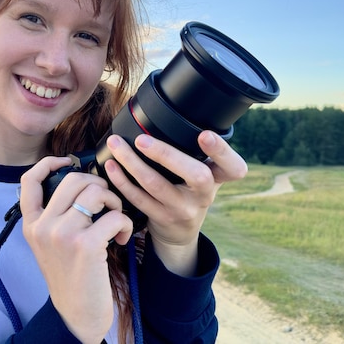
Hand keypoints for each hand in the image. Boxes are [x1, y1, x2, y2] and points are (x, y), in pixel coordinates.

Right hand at [20, 156, 132, 342]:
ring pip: (95, 192)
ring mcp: (62, 235)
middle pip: (72, 179)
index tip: (67, 162)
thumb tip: (80, 183)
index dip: (49, 163)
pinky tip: (123, 239)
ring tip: (116, 219)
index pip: (30, 180)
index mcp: (31, 224)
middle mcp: (42, 226)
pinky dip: (125, 224)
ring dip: (114, 201)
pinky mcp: (86, 245)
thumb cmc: (70, 275)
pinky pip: (114, 215)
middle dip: (97, 184)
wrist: (78, 313)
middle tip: (106, 202)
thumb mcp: (49, 244)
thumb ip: (55, 216)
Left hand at [104, 130, 246, 275]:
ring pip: (156, 185)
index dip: (221, 151)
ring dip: (132, 163)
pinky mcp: (160, 219)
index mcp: (218, 178)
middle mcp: (204, 195)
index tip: (204, 134)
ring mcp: (182, 210)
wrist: (180, 233)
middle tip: (142, 140)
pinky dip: (121, 180)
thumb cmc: (189, 190)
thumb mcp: (203, 173)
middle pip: (196, 176)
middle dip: (167, 155)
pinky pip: (138, 198)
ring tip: (116, 143)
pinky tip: (111, 165)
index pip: (233, 167)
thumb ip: (195, 150)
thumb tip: (170, 110)